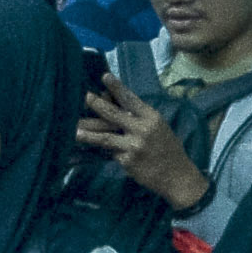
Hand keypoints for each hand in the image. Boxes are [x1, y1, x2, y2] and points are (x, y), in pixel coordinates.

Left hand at [77, 77, 208, 212]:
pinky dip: (102, 151)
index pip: (130, 99)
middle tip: (84, 97)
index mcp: (151, 117)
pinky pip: (110, 153)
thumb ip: (138, 118)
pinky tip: (86, 150)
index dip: (117, 87)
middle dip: (96, 104)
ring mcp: (134, 146)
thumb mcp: (157, 128)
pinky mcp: (127, 161)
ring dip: (88, 133)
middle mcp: (142, 129)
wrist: (177, 176)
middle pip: (114, 114)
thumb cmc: (167, 149)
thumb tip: (116, 105)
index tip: (104, 76)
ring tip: (74, 130)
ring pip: (105, 137)